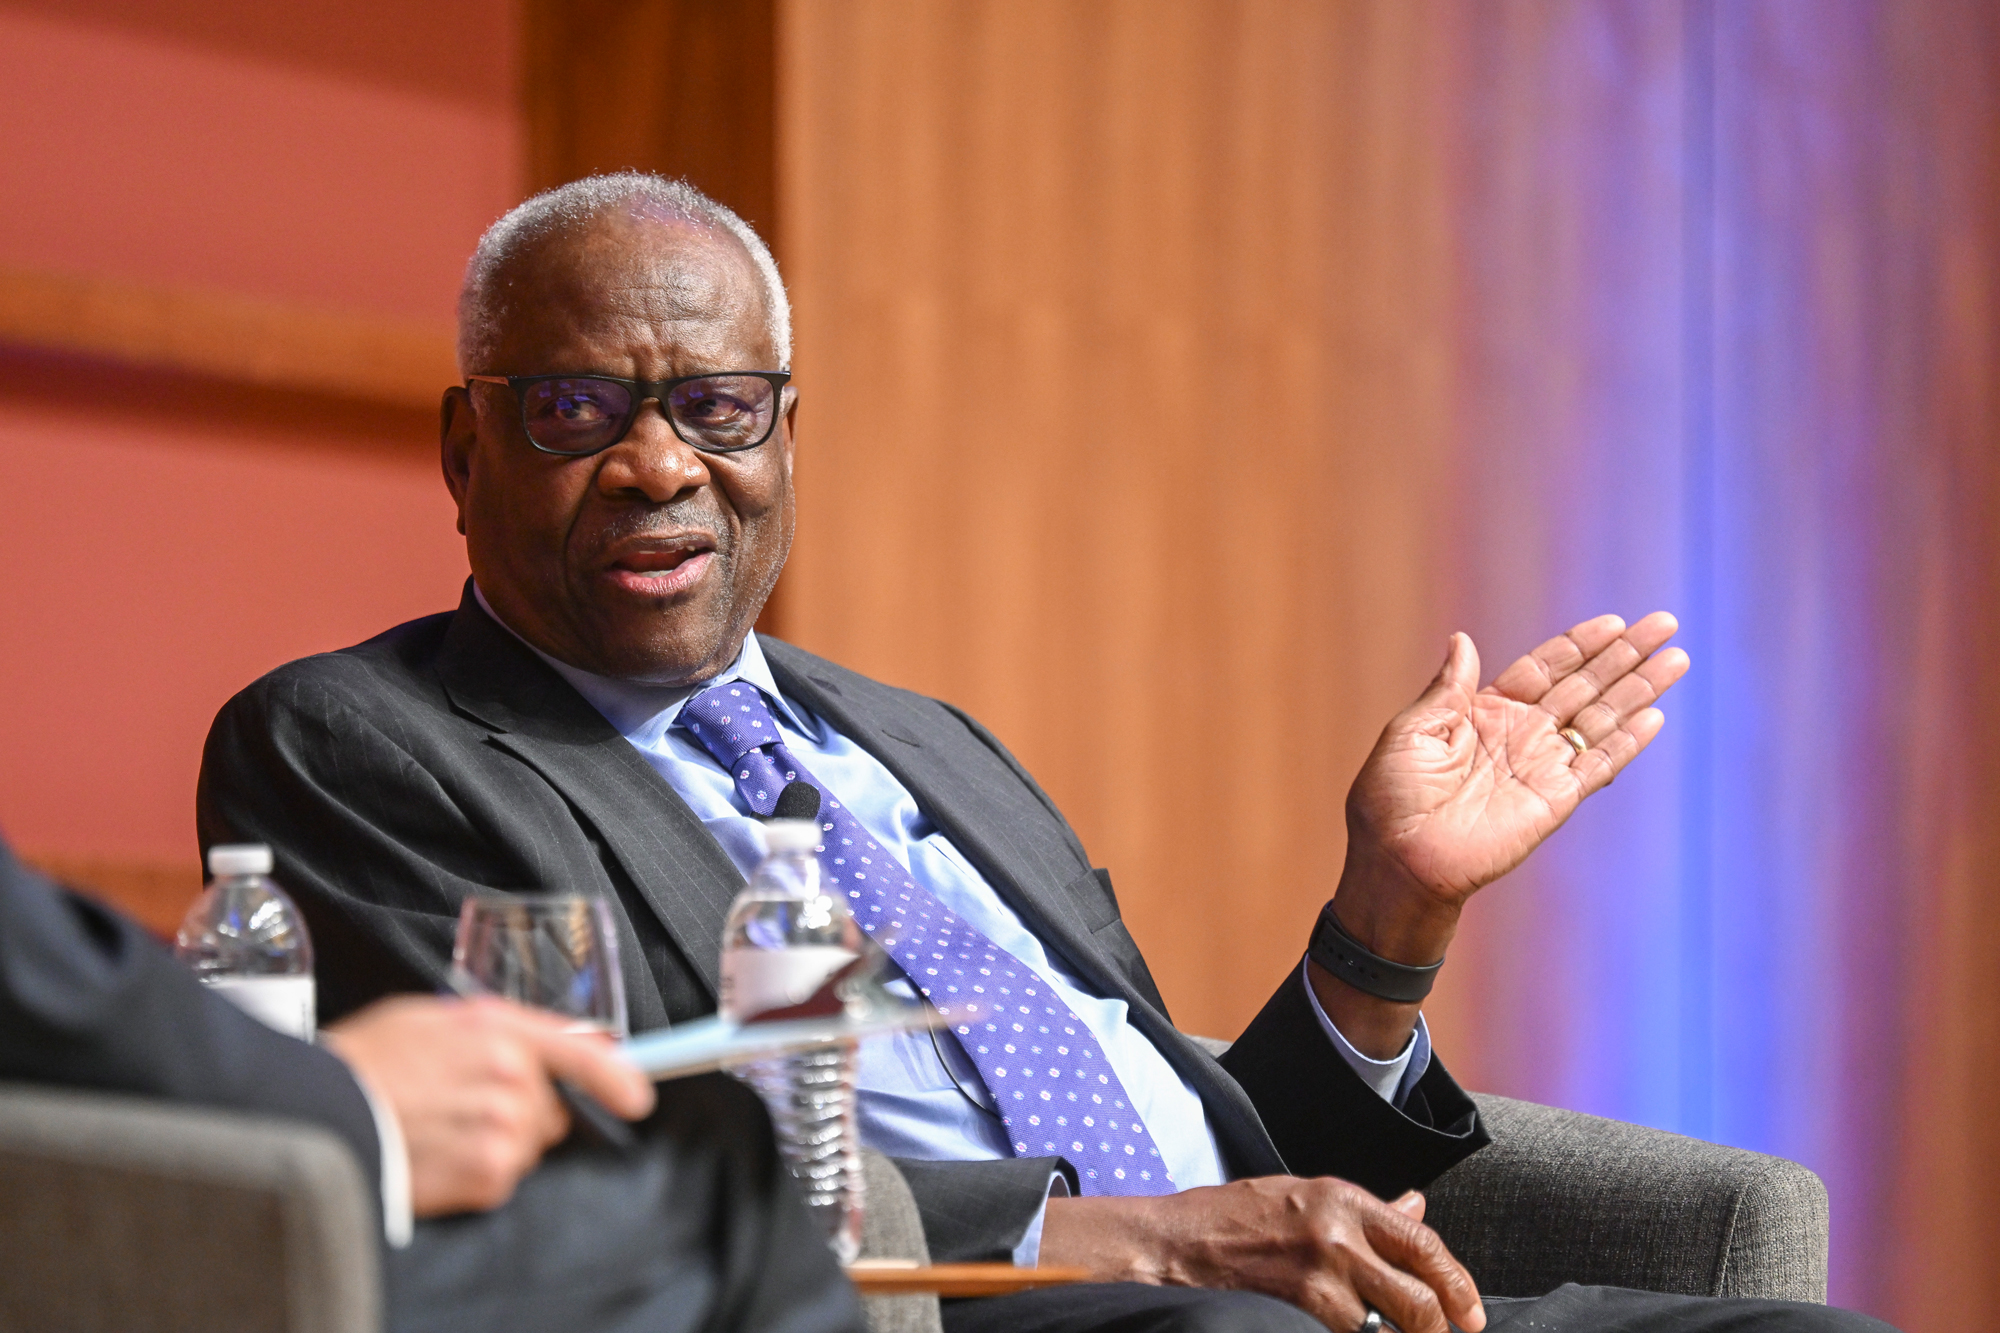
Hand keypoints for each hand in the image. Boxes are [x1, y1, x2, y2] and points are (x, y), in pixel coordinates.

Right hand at [321, 995, 655, 1215]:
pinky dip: (477, 1172)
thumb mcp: (434, 1018)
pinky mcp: (489, 1176)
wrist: (321, 1110)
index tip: (637, 1096)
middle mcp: (512, 1077)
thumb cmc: (368, 1061)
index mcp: (500, 1029)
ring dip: (497, 1142)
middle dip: (520, 1110)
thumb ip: (497, 1030)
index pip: (581, 1049)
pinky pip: (503, 1177)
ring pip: (527, 1145)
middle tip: (463, 1105)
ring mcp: (504, 1129)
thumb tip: (545, 1048)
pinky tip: (438, 1153)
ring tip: (441, 1128)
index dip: (615, 1076)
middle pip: (549, 1108)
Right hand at [1040, 1177, 1481, 1332]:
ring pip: (1389, 1326)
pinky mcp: (1297, 1311)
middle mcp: (1337, 1234)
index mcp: (1343, 1199)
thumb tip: (1418, 1205)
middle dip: (1443, 1327)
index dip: (1456, 1281)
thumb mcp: (1305, 1194)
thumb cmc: (1235, 1218)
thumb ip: (1366, 1210)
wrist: (1174, 1243)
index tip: (1470, 1310)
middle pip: (1417, 1293)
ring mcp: (1317, 1278)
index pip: (1422, 1241)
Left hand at [1335, 613, 1687, 957]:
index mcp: (1485, 714)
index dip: (1580, 645)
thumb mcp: (1411, 731)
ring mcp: (1541, 767)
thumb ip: (1447, 688)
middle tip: (1666, 624)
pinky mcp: (1554, 800)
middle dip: (1625, 656)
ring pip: (1601, 719)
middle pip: (1584, 686)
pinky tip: (1655, 714)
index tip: (1615, 621)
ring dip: (1639, 690)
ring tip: (1677, 659)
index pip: (1544, 669)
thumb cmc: (1391, 800)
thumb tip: (1463, 639)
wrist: (1399, 861)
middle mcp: (1521, 736)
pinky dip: (1627, 741)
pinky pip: (1598, 765)